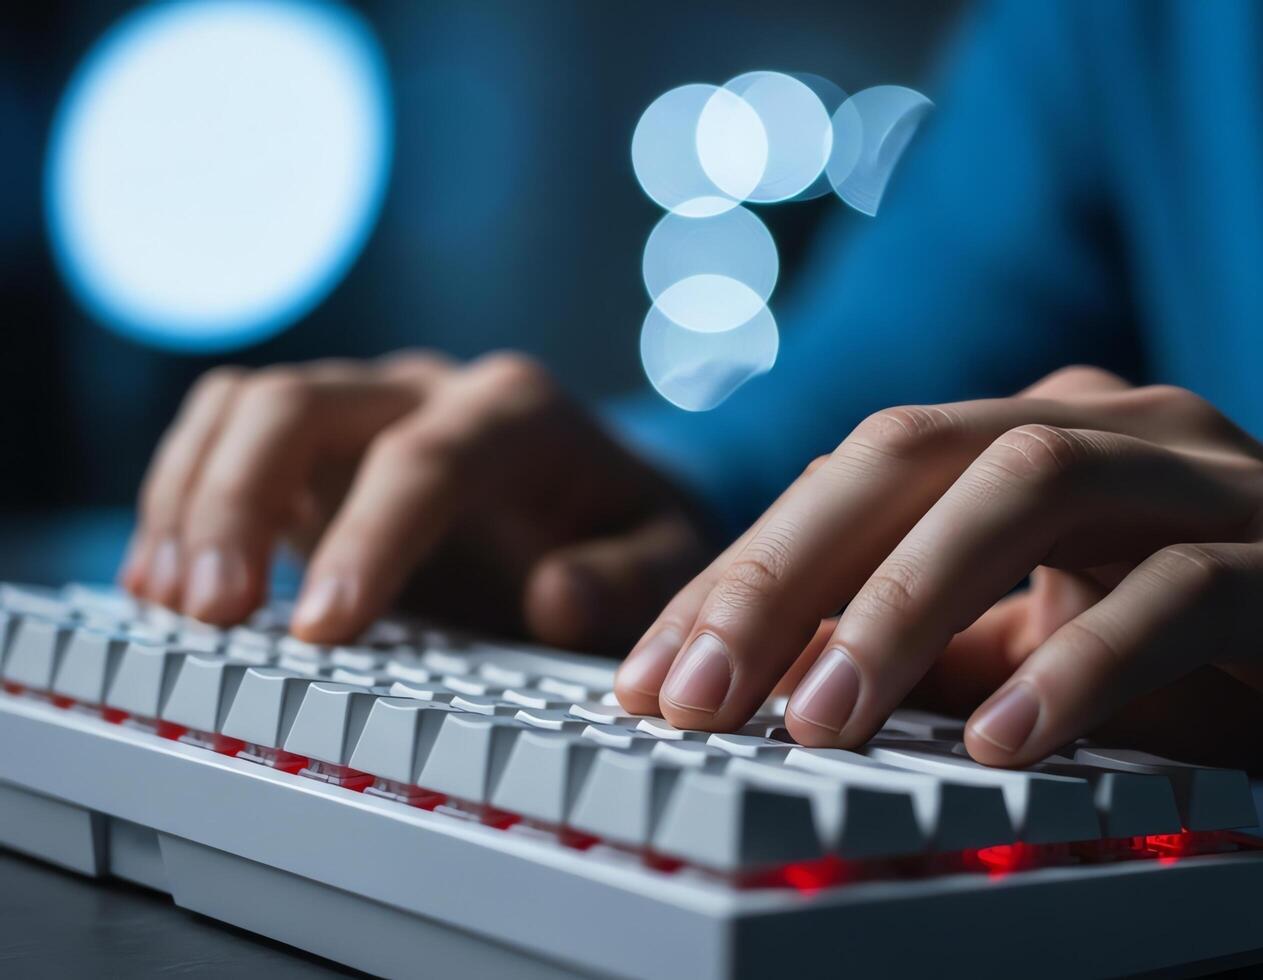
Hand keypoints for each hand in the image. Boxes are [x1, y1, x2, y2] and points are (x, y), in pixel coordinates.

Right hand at [118, 351, 707, 648]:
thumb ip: (629, 580)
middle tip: (216, 613)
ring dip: (193, 499)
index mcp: (521, 412)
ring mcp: (363, 408)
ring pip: (248, 408)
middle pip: (306, 403)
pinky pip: (223, 437)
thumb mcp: (669, 559)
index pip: (430, 457)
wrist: (610, 499)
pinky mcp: (314, 446)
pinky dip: (181, 500)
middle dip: (243, 500)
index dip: (370, 537)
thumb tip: (555, 596)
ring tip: (173, 607)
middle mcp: (430, 391)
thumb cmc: (633, 533)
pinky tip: (165, 585)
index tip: (327, 629)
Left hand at [613, 367, 1262, 818]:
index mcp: (1043, 434)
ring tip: (822, 721)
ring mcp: (1217, 478)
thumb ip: (953, 651)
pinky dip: (1081, 660)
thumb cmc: (1242, 652)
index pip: (861, 474)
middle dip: (790, 572)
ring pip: (1033, 491)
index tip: (650, 674)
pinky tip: (1006, 739)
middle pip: (919, 453)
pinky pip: (1178, 591)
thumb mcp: (1064, 646)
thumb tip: (792, 696)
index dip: (747, 568)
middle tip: (693, 693)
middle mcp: (1119, 426)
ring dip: (907, 602)